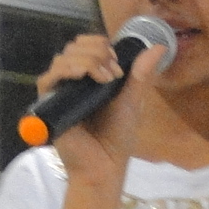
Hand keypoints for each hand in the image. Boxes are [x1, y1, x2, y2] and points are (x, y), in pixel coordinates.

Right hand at [32, 33, 166, 184]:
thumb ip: (141, 74)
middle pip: (74, 46)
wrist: (105, 164)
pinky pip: (48, 78)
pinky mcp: (48, 104)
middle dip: (97, 51)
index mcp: (89, 76)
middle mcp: (72, 81)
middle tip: (115, 72)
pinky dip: (68, 70)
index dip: (100, 44)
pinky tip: (85, 77)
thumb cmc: (117, 136)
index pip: (85, 44)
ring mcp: (59, 91)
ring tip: (107, 79)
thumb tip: (159, 47)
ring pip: (63, 58)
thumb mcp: (132, 100)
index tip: (117, 61)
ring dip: (88, 60)